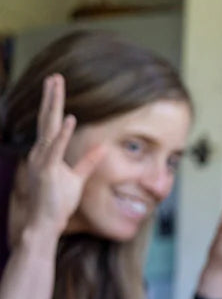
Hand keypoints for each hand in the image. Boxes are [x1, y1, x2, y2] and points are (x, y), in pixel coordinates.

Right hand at [19, 74, 106, 241]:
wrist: (46, 222)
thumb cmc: (58, 202)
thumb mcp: (77, 178)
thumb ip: (88, 162)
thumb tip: (103, 148)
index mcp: (46, 154)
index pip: (50, 124)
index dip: (54, 105)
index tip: (57, 86)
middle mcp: (40, 153)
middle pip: (46, 119)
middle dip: (51, 97)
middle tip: (55, 76)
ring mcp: (42, 160)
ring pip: (48, 127)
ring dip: (53, 105)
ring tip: (56, 85)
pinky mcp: (47, 171)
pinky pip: (55, 148)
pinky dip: (62, 133)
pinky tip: (69, 118)